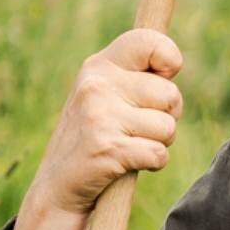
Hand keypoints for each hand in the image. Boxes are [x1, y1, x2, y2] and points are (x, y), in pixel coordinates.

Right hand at [28, 28, 184, 215]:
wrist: (57, 187)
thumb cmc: (95, 138)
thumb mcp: (106, 96)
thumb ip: (137, 78)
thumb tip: (172, 66)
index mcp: (98, 66)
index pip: (148, 41)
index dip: (170, 59)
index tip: (164, 76)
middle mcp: (96, 85)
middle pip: (171, 95)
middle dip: (166, 117)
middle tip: (138, 128)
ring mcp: (99, 116)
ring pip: (168, 127)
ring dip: (159, 142)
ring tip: (129, 145)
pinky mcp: (107, 148)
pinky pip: (159, 153)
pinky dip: (153, 163)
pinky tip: (128, 163)